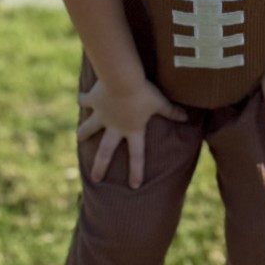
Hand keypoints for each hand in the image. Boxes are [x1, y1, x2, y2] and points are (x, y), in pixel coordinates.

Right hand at [76, 73, 185, 188]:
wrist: (121, 79)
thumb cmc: (143, 92)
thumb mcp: (159, 102)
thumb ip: (171, 111)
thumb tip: (186, 117)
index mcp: (132, 129)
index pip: (137, 156)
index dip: (136, 171)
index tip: (134, 186)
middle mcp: (114, 126)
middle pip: (105, 151)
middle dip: (100, 166)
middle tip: (96, 178)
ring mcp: (101, 115)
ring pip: (89, 128)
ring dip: (84, 133)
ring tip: (79, 137)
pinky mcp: (93, 101)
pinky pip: (85, 101)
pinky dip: (83, 99)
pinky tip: (81, 99)